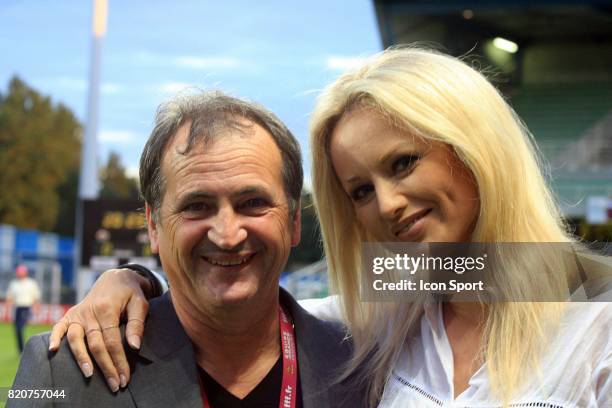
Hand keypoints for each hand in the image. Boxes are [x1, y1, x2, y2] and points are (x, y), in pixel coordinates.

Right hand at [49, 268, 150, 391]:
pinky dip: (54, 337)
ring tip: (89, 374)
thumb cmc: (130, 293)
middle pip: (95, 344)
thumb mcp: (140, 304)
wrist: (115, 278)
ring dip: (81, 358)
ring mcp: (78, 313)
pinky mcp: (71, 314)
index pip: (112, 341)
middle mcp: (89, 312)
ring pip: (76, 339)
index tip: (124, 377)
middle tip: (114, 384)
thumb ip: (137, 324)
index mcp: (107, 309)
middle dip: (105, 366)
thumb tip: (134, 347)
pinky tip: (52, 351)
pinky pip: (59, 326)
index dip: (118, 361)